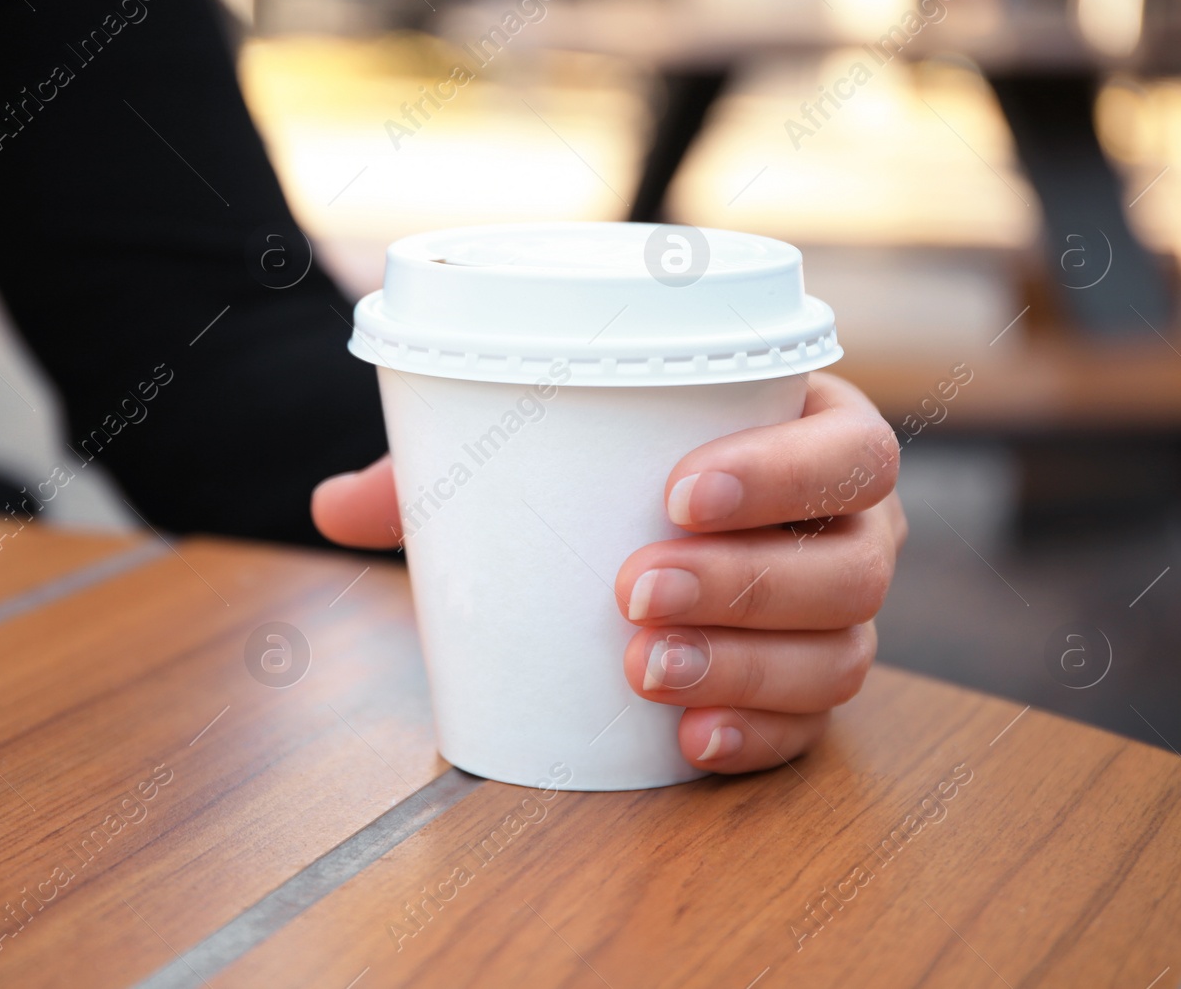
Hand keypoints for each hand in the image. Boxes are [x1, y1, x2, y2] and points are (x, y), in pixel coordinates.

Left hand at [311, 374, 906, 774]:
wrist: (664, 516)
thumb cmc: (618, 467)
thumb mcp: (551, 447)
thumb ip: (448, 468)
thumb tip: (330, 506)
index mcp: (814, 439)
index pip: (848, 452)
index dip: (783, 474)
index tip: (676, 492)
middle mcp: (849, 530)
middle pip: (850, 565)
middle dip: (745, 582)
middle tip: (632, 590)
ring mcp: (839, 617)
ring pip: (840, 654)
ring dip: (745, 667)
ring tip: (641, 669)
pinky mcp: (811, 688)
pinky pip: (813, 728)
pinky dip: (756, 737)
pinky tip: (687, 741)